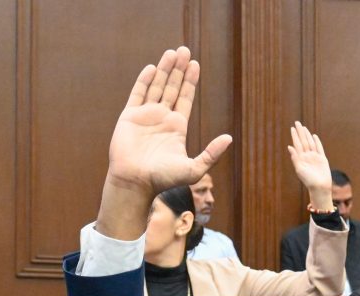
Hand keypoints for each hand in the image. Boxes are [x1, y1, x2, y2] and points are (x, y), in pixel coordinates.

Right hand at [97, 46, 231, 237]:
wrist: (135, 182)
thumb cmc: (164, 179)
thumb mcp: (194, 168)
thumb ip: (211, 153)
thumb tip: (229, 138)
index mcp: (177, 127)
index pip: (185, 98)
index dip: (190, 81)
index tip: (195, 64)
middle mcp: (162, 118)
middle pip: (172, 87)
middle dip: (179, 69)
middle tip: (185, 50)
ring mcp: (145, 116)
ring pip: (156, 86)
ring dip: (164, 69)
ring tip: (172, 52)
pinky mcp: (129, 116)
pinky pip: (138, 94)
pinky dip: (144, 80)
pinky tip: (152, 67)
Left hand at [287, 121, 333, 210]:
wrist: (319, 187)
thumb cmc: (308, 180)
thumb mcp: (299, 169)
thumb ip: (295, 158)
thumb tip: (290, 147)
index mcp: (301, 158)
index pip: (297, 144)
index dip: (295, 136)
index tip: (292, 128)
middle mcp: (307, 156)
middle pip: (303, 141)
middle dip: (300, 132)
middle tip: (297, 122)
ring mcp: (315, 157)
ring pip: (310, 143)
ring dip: (307, 135)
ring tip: (304, 128)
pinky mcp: (322, 159)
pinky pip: (319, 148)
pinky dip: (316, 142)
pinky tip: (314, 136)